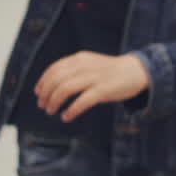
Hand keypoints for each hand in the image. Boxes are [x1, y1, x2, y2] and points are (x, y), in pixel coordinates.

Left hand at [35, 52, 150, 122]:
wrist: (137, 70)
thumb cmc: (111, 71)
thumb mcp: (91, 63)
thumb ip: (74, 69)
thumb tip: (53, 83)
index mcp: (80, 59)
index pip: (54, 69)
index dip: (42, 82)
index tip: (38, 93)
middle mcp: (85, 66)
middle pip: (56, 80)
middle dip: (46, 94)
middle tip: (42, 105)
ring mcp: (94, 78)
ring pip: (65, 89)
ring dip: (54, 102)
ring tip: (51, 111)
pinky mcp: (103, 90)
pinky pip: (82, 101)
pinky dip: (71, 110)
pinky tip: (67, 116)